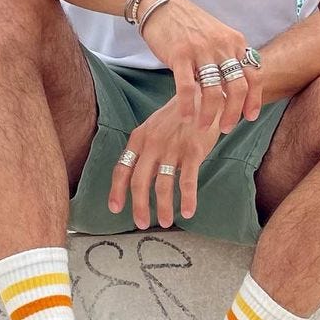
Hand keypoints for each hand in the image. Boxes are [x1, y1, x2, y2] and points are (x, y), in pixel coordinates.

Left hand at [109, 95, 223, 229]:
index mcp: (139, 138)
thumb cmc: (178, 116)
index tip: (115, 208)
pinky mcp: (193, 150)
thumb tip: (137, 179)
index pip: (122, 168)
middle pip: (139, 181)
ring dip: (163, 207)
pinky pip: (188, 180)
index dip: (117, 190)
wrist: (204, 96)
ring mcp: (172, 147)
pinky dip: (188, 199)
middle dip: (139, 206)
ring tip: (164, 222)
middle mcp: (152, 143)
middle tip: (141, 223)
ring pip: (163, 185)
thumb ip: (144, 151)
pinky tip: (188, 211)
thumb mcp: (154, 128)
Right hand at [137, 0, 262, 131]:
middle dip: (233, 113)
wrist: (162, 5)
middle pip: (238, 87)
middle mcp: (222, 46)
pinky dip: (188, 106)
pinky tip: (186, 117)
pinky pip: (187, 88)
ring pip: (214, 91)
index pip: (254, 75)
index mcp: (235, 42)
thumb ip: (228, 58)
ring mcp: (201, 50)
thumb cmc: (189, 25)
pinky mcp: (180, 55)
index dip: (254, 99)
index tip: (249, 117)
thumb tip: (235, 90)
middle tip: (226, 128)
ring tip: (202, 126)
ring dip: (210, 114)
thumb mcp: (217, 36)